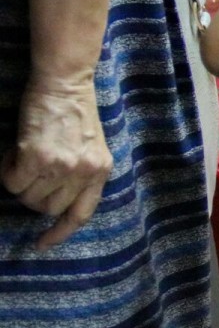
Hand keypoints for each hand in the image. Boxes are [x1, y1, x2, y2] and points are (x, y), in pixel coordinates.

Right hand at [1, 79, 112, 250]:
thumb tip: (54, 200)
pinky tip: (16, 151)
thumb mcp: (90, 147)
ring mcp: (61, 166)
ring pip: (28, 197)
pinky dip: (7, 170)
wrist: (65, 83)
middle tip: (32, 173)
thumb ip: (80, 173)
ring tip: (26, 156)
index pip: (81, 214)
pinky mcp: (37, 158)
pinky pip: (11, 183)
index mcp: (101, 171)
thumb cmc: (74, 112)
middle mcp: (84, 172)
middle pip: (48, 208)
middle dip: (34, 196)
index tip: (43, 244)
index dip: (61, 232)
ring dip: (20, 182)